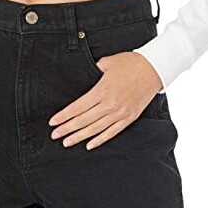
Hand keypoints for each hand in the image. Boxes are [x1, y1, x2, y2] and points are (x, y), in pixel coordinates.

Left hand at [48, 51, 162, 149]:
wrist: (154, 69)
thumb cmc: (131, 63)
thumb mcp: (108, 62)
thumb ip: (93, 70)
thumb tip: (83, 77)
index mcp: (102, 90)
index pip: (78, 107)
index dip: (64, 116)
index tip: (53, 122)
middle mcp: (110, 104)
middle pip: (84, 120)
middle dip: (67, 128)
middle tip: (55, 135)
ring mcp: (120, 113)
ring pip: (96, 129)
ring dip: (80, 137)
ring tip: (67, 142)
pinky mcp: (129, 118)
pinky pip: (112, 132)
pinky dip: (100, 140)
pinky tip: (89, 144)